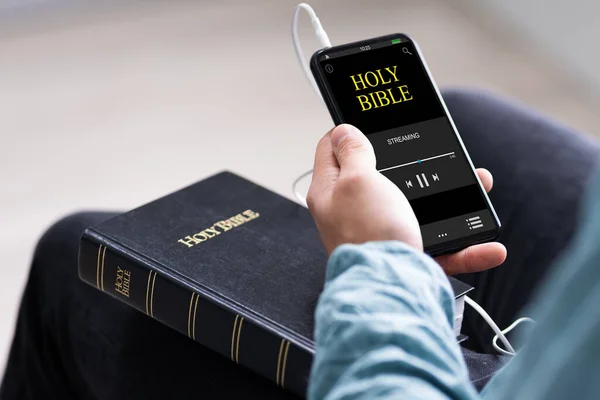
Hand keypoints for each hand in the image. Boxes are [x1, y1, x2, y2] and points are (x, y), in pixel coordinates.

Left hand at [307, 124, 505, 274]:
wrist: (391, 289)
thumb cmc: (369, 234)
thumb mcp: (358, 180)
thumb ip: (353, 152)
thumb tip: (344, 131)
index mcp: (331, 191)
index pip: (332, 148)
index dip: (350, 131)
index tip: (371, 123)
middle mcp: (352, 212)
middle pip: (381, 175)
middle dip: (413, 162)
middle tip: (432, 153)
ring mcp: (380, 232)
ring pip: (419, 207)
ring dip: (452, 197)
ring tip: (478, 184)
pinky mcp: (406, 254)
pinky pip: (442, 245)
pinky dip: (465, 245)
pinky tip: (486, 245)